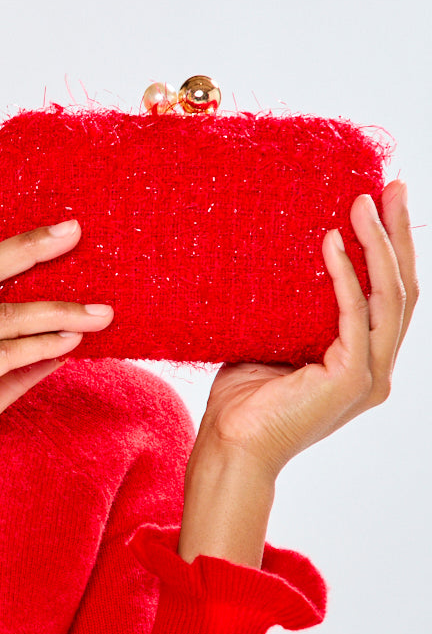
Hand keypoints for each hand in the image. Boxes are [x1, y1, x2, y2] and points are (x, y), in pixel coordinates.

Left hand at [188, 182, 418, 483]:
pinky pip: (353, 315)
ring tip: (362, 201)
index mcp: (364, 362)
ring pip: (390, 298)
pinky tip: (331, 242)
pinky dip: (344, 276)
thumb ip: (297, 309)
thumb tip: (300, 256)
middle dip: (399, 234)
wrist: (229, 447)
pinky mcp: (350, 381)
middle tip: (392, 186)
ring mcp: (369, 377)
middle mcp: (377, 370)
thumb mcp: (277, 341)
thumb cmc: (244, 400)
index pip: (392, 295)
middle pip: (404, 289)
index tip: (383, 200)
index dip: (393, 247)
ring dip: (379, 245)